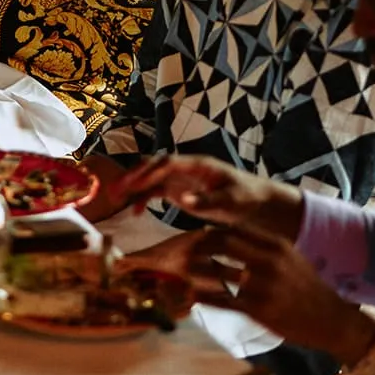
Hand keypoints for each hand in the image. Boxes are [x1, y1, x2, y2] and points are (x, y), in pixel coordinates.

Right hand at [88, 153, 303, 237]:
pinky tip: (135, 211)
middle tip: (115, 190)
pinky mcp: (179, 191)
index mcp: (198, 165)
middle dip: (133, 176)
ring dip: (133, 186)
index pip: (167, 163)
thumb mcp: (233, 201)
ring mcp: (181, 179)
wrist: (259, 204)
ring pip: (150, 179)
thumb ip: (209, 200)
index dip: (149, 172)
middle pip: (153, 167)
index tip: (133, 184)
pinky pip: (155, 191)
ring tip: (115, 198)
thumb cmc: (248, 198)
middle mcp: (186, 168)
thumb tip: (183, 199)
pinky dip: (143, 198)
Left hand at [187, 226, 374, 362]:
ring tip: (184, 272)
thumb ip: (266, 247)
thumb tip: (236, 235)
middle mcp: (268, 261)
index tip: (200, 236)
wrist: (332, 320)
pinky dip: (203, 298)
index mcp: (276, 245)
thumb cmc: (309, 288)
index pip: (234, 229)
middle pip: (222, 244)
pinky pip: (221, 300)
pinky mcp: (257, 310)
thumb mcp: (291, 258)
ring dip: (197, 271)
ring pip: (217, 272)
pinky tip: (193, 297)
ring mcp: (262, 286)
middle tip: (186, 252)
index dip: (213, 231)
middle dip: (200, 247)